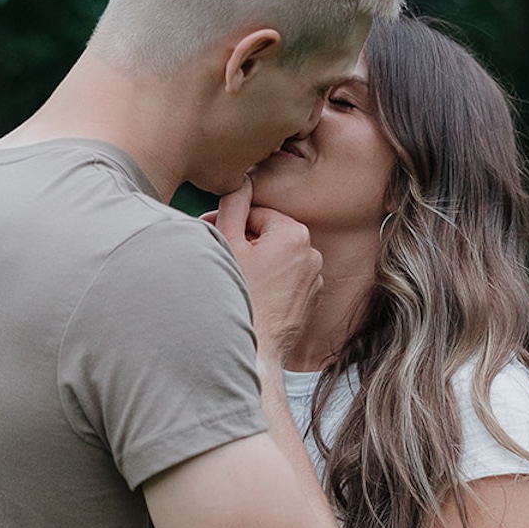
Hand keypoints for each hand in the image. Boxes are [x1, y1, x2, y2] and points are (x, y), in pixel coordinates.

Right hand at [213, 180, 321, 361]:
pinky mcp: (311, 299)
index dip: (231, 226)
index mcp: (294, 233)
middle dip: (245, 244)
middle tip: (223, 261)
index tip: (214, 238)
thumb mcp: (227, 242)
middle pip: (267, 236)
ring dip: (258, 263)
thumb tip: (241, 179)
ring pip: (277, 258)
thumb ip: (234, 204)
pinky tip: (253, 296)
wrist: (254, 348)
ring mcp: (314, 278)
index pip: (255, 216)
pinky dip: (271, 283)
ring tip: (238, 280)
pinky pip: (286, 280)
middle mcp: (312, 252)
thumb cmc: (237, 296)